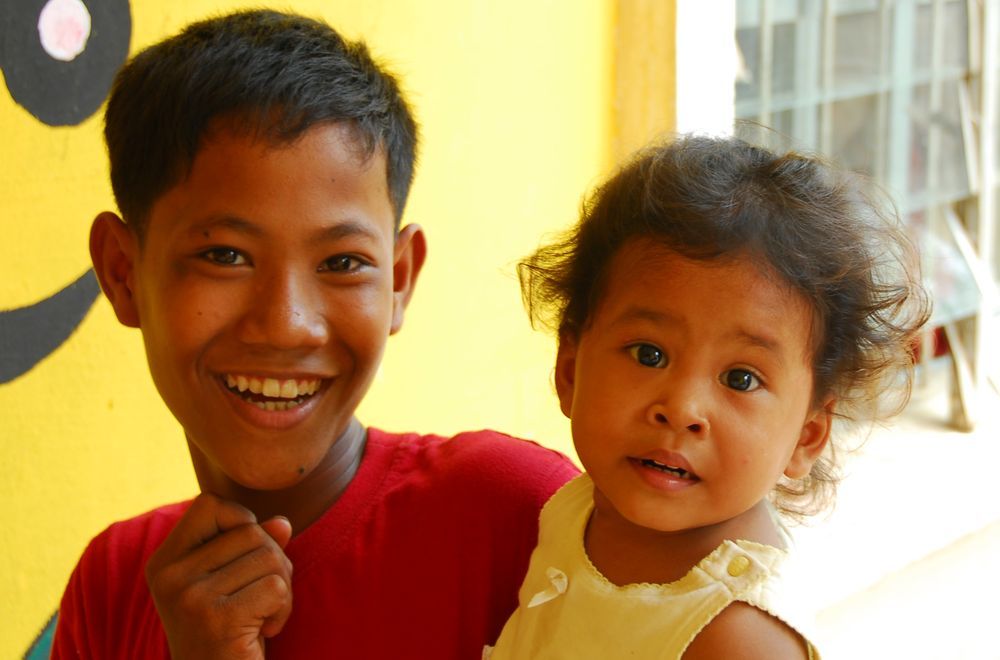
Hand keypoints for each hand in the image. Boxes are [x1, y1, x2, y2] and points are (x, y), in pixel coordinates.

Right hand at [145, 493, 293, 659]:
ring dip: (282, 588)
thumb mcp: (230, 586)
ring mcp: (191, 597)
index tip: (243, 559)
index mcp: (164, 562)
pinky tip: (265, 632)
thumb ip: (250, 549)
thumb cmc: (226, 636)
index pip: (209, 504)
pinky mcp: (218, 618)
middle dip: (273, 561)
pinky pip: (276, 587)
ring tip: (262, 616)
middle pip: (251, 531)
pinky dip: (284, 609)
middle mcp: (170, 576)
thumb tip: (283, 522)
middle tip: (262, 598)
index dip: (241, 521)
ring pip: (269, 556)